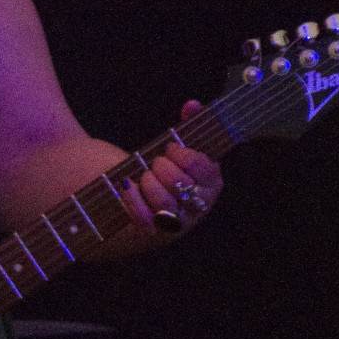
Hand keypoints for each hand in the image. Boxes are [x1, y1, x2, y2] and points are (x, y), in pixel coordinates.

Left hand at [118, 102, 222, 237]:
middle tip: (155, 162)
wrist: (130, 199)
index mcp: (210, 185)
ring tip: (144, 174)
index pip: (206, 170)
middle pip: (183, 185)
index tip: (170, 148)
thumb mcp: (176, 149)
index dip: (185, 156)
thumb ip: (188, 125)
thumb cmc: (161, 170)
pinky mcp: (153, 233)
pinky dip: (133, 200)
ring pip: (165, 203)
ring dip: (149, 182)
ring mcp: (176, 223)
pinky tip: (127, 186)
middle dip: (164, 168)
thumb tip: (192, 105)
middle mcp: (198, 207)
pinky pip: (145, 219)